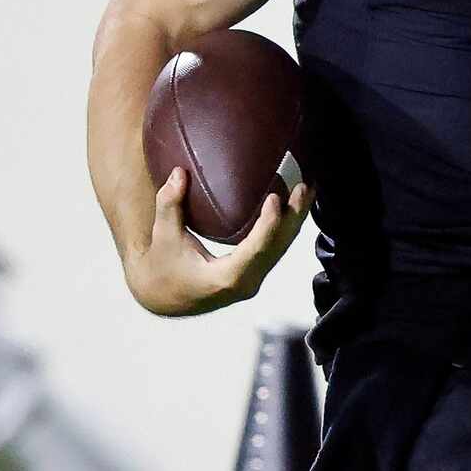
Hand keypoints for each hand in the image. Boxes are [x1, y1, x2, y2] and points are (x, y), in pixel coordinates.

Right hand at [123, 168, 312, 316]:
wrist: (164, 297)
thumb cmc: (162, 267)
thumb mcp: (163, 236)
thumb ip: (169, 205)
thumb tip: (178, 172)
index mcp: (226, 277)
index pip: (256, 250)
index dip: (269, 224)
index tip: (275, 198)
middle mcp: (246, 282)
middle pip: (278, 247)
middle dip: (294, 216)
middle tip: (304, 186)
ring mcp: (253, 279)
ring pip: (282, 248)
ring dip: (296, 218)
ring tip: (308, 189)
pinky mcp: (255, 273)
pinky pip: (276, 248)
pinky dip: (286, 226)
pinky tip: (295, 204)